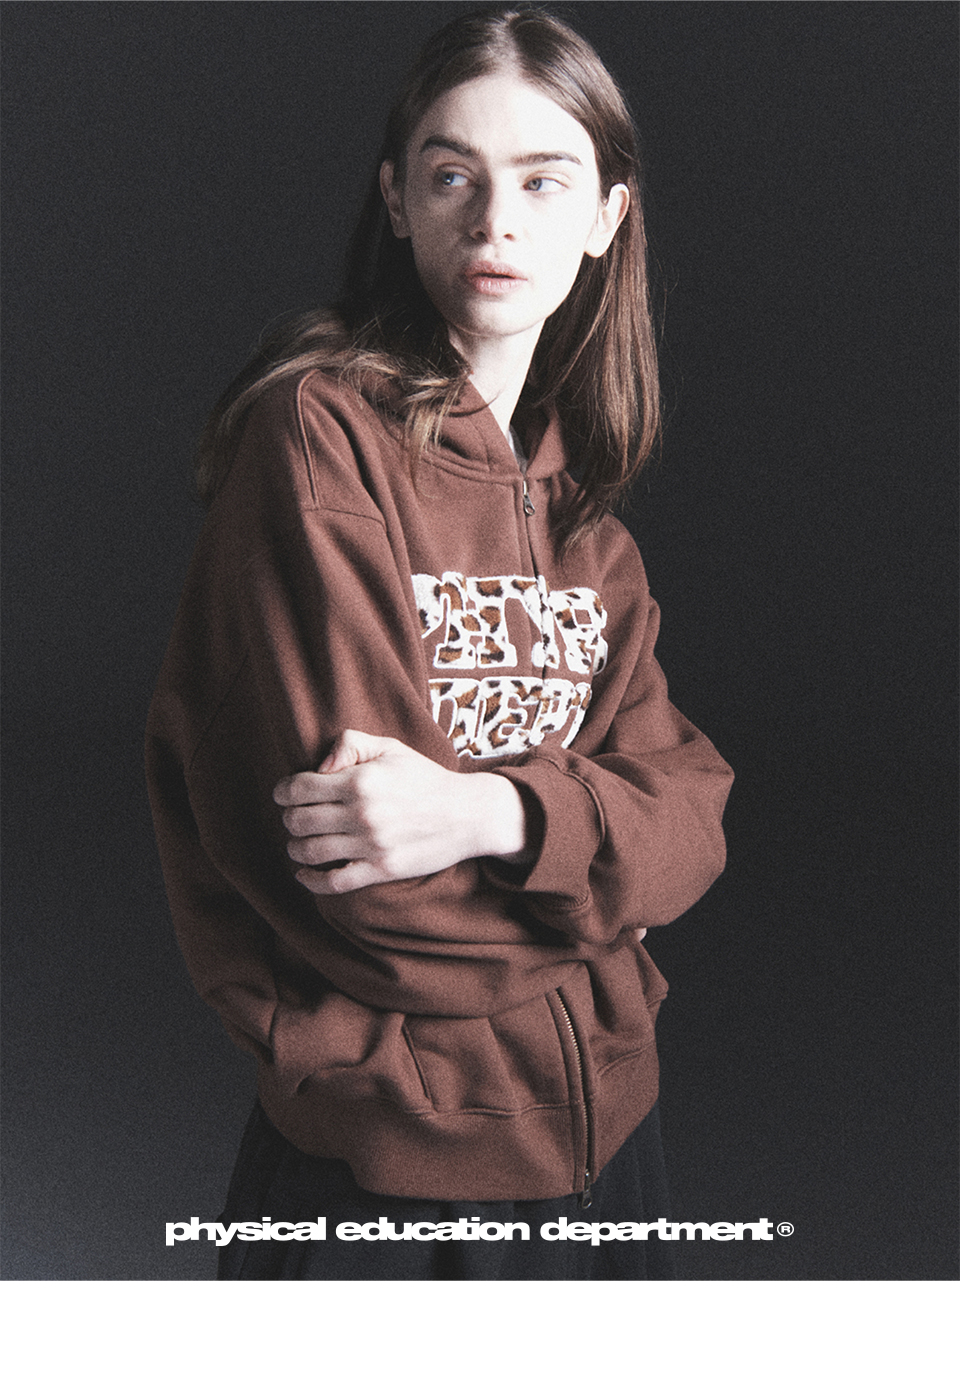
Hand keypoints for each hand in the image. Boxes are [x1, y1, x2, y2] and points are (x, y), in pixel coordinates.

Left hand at [273, 729, 527, 894]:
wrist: (467, 814)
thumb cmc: (425, 778)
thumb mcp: (390, 747)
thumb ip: (350, 744)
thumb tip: (320, 768)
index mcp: (360, 781)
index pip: (300, 788)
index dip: (284, 791)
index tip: (283, 794)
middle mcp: (362, 814)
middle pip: (299, 821)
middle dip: (289, 818)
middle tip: (294, 817)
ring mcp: (371, 845)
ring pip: (310, 852)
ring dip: (296, 847)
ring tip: (299, 842)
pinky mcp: (381, 870)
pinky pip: (334, 882)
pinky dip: (311, 881)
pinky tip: (305, 874)